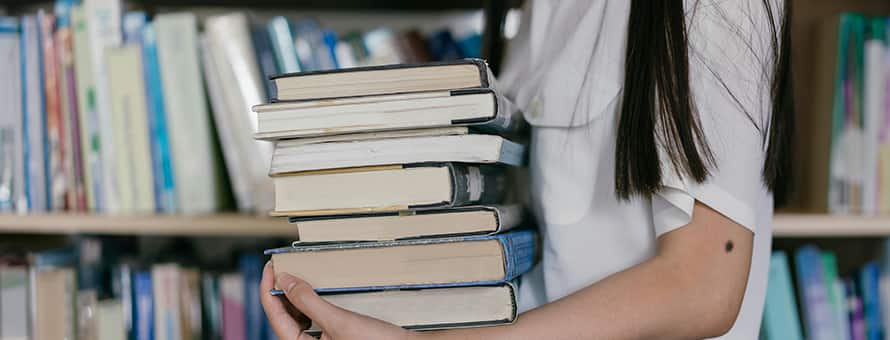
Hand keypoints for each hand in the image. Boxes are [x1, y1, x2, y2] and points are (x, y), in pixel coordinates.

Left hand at [260, 261, 418, 339]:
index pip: (274, 316)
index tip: (271, 267)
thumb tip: (284, 280)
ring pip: (299, 317)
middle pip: (284, 316)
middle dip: (282, 291)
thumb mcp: (338, 320)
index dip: (268, 289)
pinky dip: (313, 302)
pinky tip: (319, 290)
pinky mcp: (335, 337)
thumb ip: (307, 301)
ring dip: (297, 296)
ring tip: (299, 275)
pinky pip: (315, 318)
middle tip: (283, 266)